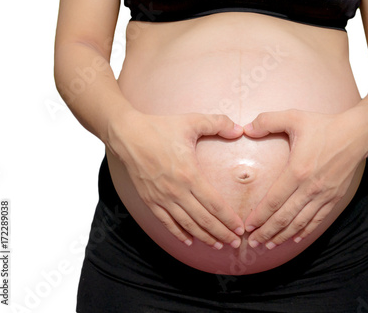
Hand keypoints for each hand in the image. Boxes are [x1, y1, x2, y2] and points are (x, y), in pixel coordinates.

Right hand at [105, 110, 244, 248]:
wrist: (127, 135)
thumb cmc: (160, 127)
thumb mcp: (192, 121)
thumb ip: (218, 123)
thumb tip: (239, 130)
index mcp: (189, 174)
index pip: (214, 203)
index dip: (228, 218)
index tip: (240, 228)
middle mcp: (176, 191)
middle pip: (203, 219)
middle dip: (221, 233)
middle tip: (235, 244)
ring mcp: (162, 198)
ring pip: (187, 224)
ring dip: (203, 237)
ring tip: (217, 245)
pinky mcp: (149, 200)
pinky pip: (166, 222)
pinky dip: (178, 233)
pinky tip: (189, 241)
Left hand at [243, 108, 367, 248]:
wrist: (358, 134)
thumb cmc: (325, 125)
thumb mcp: (294, 117)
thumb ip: (267, 121)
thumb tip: (245, 129)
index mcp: (298, 170)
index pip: (274, 200)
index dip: (259, 216)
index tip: (247, 225)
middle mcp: (311, 187)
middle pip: (284, 217)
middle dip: (266, 232)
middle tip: (253, 242)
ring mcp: (324, 195)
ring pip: (300, 223)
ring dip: (283, 235)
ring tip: (269, 244)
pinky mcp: (335, 198)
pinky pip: (317, 220)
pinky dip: (304, 231)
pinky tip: (294, 237)